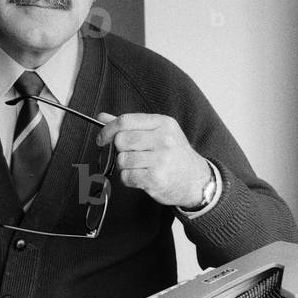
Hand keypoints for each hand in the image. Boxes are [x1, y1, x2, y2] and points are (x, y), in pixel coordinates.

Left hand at [96, 112, 210, 207]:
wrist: (196, 180)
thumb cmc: (174, 155)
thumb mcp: (158, 133)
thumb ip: (130, 125)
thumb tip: (102, 117)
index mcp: (163, 123)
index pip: (125, 120)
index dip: (108, 130)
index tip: (102, 139)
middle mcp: (164, 139)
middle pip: (121, 140)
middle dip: (120, 150)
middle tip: (131, 155)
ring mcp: (161, 159)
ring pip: (122, 160)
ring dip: (125, 166)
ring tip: (140, 167)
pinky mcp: (156, 179)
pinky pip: (126, 177)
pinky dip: (129, 179)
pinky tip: (141, 177)